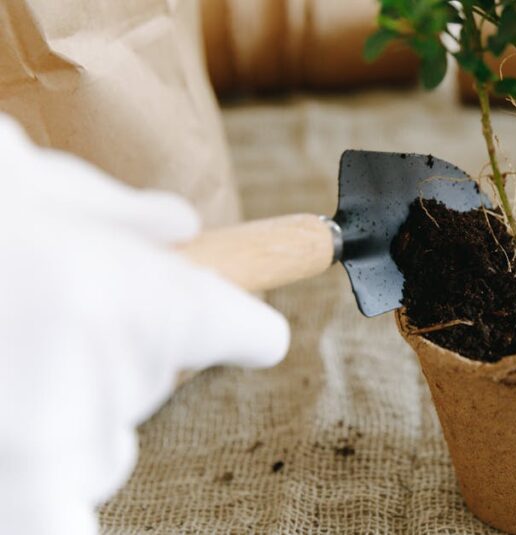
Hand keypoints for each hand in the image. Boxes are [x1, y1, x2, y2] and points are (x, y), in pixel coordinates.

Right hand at [0, 116, 289, 533]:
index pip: (246, 332)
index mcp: (144, 302)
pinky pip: (55, 522)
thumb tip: (176, 225)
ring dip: (67, 422)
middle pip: (153, 385)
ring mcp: (54, 448)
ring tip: (7, 362)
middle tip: (40, 319)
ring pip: (99, 452)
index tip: (252, 335)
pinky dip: (51, 504)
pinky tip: (44, 491)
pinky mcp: (15, 494)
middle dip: (114, 358)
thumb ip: (113, 214)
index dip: (246, 329)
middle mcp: (114, 383)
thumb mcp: (29, 182)